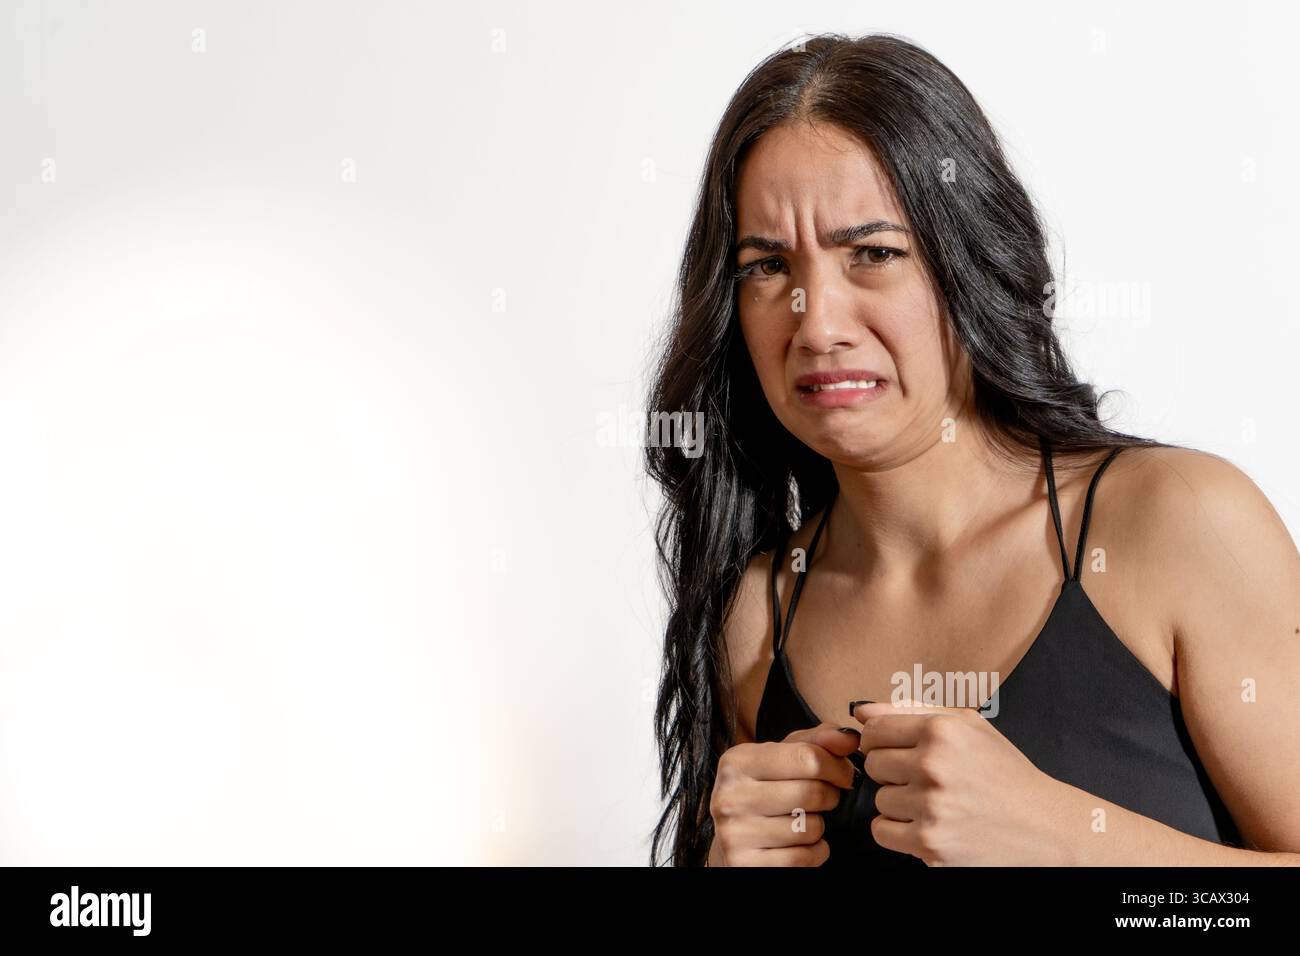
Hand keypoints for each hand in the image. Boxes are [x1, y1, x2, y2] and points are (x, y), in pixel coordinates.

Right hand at [709, 723, 860, 865]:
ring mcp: (735, 833)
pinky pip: (803, 858)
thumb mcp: (784, 756)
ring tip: (804, 820)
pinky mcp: (745, 864)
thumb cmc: (766, 790)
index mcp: (737, 761)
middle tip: (824, 798)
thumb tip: (849, 738)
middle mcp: (730, 796)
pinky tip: (799, 844)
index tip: (842, 775)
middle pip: (812, 793)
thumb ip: (818, 741)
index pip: (807, 758)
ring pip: (810, 828)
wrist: (737, 837)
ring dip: (818, 826)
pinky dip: (814, 853)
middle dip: (829, 797)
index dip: (837, 767)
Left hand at [851, 699, 1067, 865]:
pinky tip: (926, 823)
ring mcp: (931, 808)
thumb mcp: (968, 726)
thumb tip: (862, 711)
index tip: (896, 749)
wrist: (1043, 826)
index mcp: (941, 732)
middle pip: (872, 764)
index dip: (881, 741)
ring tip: (933, 802)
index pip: (873, 730)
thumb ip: (911, 710)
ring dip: (899, 803)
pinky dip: (898, 831)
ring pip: (879, 800)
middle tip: (923, 779)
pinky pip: (882, 832)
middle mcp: (933, 767)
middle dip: (892, 771)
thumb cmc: (1003, 773)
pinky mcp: (930, 844)